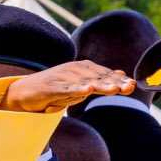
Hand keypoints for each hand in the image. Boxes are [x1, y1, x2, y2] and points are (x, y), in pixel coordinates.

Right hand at [0, 61, 135, 114]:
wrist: (28, 91)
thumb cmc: (59, 88)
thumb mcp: (83, 84)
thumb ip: (102, 80)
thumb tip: (122, 73)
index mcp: (84, 68)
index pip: (105, 74)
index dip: (119, 80)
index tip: (133, 85)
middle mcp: (74, 70)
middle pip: (98, 78)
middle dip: (114, 83)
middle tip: (129, 87)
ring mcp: (62, 77)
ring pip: (85, 83)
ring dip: (101, 86)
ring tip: (115, 89)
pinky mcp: (52, 87)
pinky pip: (66, 88)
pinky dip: (77, 89)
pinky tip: (87, 90)